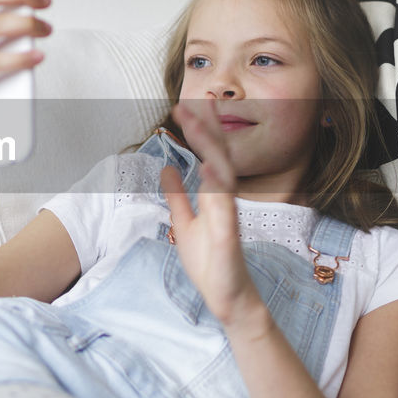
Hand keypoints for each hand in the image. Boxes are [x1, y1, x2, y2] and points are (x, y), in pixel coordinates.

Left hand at [159, 100, 266, 326]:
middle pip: (218, 156)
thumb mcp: (185, 224)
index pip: (208, 155)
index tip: (185, 105)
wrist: (227, 299)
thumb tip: (168, 168)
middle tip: (195, 99)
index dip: (199, 130)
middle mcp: (224, 201)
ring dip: (212, 149)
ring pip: (223, 175)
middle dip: (206, 128)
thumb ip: (177, 196)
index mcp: (214, 196)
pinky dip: (218, 187)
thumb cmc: (210, 263)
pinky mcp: (229, 237)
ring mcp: (228, 217)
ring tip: (199, 124)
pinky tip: (209, 168)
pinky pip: (225, 209)